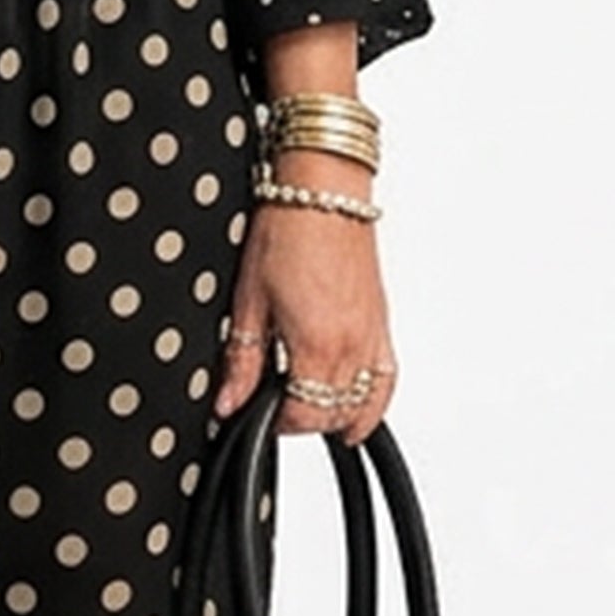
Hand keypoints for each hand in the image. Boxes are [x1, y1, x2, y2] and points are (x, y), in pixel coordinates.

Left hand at [214, 203, 397, 445]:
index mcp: (317, 346)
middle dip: (302, 418)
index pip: (303, 417)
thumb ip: (242, 360)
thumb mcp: (250, 298)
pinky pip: (387, 382)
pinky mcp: (382, 324)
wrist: (322, 192)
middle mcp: (352, 349)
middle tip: (274, 401)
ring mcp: (372, 338)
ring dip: (336, 415)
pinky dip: (373, 403)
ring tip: (308, 404)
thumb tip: (228, 402)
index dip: (276, 423)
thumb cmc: (286, 231)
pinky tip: (358, 407)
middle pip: (333, 416)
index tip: (257, 412)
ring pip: (363, 406)